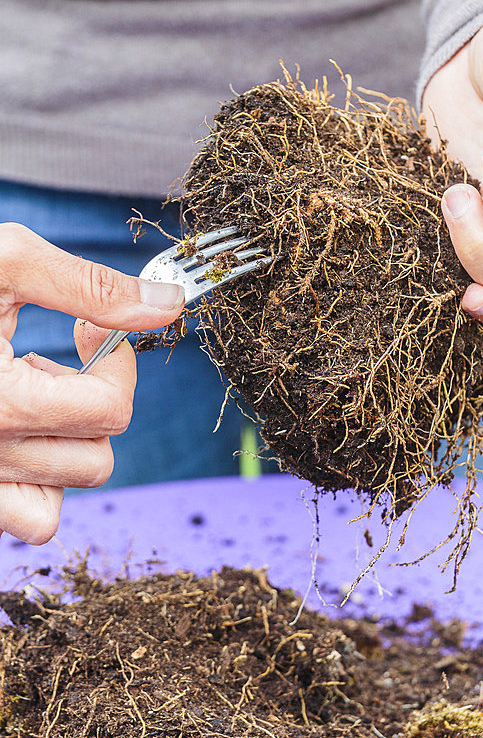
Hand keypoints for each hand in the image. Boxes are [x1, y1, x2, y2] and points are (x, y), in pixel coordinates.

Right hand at [0, 224, 184, 544]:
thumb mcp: (6, 262)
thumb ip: (90, 287)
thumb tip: (168, 302)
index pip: (110, 410)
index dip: (117, 362)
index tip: (91, 330)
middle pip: (96, 457)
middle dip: (95, 400)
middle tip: (58, 357)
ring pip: (62, 495)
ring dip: (65, 442)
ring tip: (29, 390)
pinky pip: (25, 518)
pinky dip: (35, 480)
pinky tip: (14, 424)